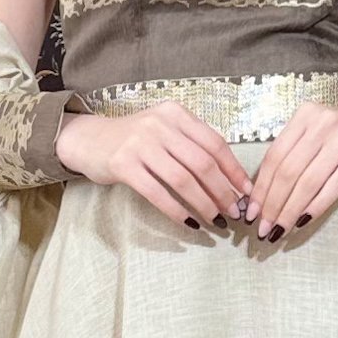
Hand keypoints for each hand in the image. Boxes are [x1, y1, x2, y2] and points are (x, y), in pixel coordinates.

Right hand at [54, 101, 250, 229]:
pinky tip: (189, 223)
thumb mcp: (165, 132)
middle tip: (234, 212)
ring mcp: (140, 143)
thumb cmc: (135, 140)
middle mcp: (160, 124)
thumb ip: (192, 147)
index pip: (214, 143)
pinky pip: (157, 192)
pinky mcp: (124, 164)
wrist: (89, 139)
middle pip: (202, 163)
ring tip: (216, 220)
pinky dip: (176, 210)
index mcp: (176, 114)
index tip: (247, 193)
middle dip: (223, 191)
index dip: (234, 170)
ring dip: (204, 203)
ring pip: (183, 179)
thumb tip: (229, 181)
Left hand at [244, 104, 337, 240]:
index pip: (274, 156)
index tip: (251, 213)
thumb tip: (261, 197)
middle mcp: (322, 121)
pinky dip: (315, 207)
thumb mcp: (318, 138)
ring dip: (290, 210)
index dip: (261, 188)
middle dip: (272, 204)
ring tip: (279, 231)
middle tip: (263, 229)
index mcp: (305, 115)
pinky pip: (332, 186)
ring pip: (308, 181)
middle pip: (288, 170)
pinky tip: (302, 222)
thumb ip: (293, 157)